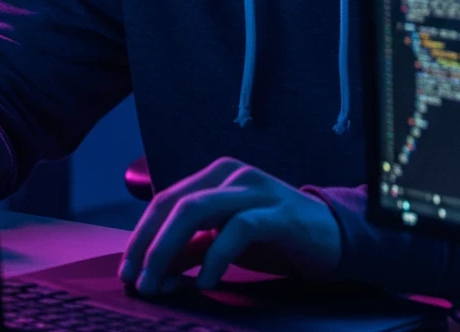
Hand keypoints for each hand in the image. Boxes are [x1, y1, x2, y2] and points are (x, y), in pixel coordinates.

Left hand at [117, 157, 341, 295]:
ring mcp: (255, 189)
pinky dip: (215, 256)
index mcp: (215, 176)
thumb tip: (151, 270)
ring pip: (197, 210)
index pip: (164, 199)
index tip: (127, 271)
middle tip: (137, 282)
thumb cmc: (273, 238)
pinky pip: (237, 228)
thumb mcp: (223, 243)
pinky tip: (205, 282)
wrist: (332, 237)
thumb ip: (191, 249)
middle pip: (175, 203)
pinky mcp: (278, 212)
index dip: (140, 235)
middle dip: (149, 244)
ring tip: (159, 284)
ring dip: (169, 249)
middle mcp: (232, 174)